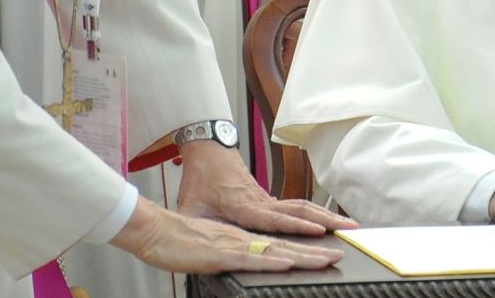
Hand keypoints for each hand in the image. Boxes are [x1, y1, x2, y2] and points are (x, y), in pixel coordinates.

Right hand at [110, 197, 342, 273]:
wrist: (154, 230)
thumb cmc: (177, 241)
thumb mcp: (209, 251)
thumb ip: (227, 256)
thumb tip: (241, 265)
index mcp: (243, 238)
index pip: (280, 244)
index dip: (304, 249)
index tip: (326, 253)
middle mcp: (244, 238)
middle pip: (286, 246)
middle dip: (316, 252)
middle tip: (341, 254)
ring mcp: (234, 244)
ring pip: (276, 250)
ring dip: (303, 255)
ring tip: (327, 258)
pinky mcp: (221, 252)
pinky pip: (250, 256)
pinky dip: (270, 260)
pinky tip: (287, 262)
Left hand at [175, 137, 354, 234]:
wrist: (208, 151)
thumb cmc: (199, 180)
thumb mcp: (190, 206)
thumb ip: (194, 226)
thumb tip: (188, 246)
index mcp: (245, 206)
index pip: (276, 218)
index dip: (297, 225)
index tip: (318, 230)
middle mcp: (262, 202)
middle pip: (301, 211)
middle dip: (327, 220)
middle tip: (349, 229)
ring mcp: (268, 199)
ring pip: (304, 206)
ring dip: (327, 215)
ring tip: (349, 225)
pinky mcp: (270, 199)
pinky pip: (298, 206)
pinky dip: (317, 213)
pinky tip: (330, 221)